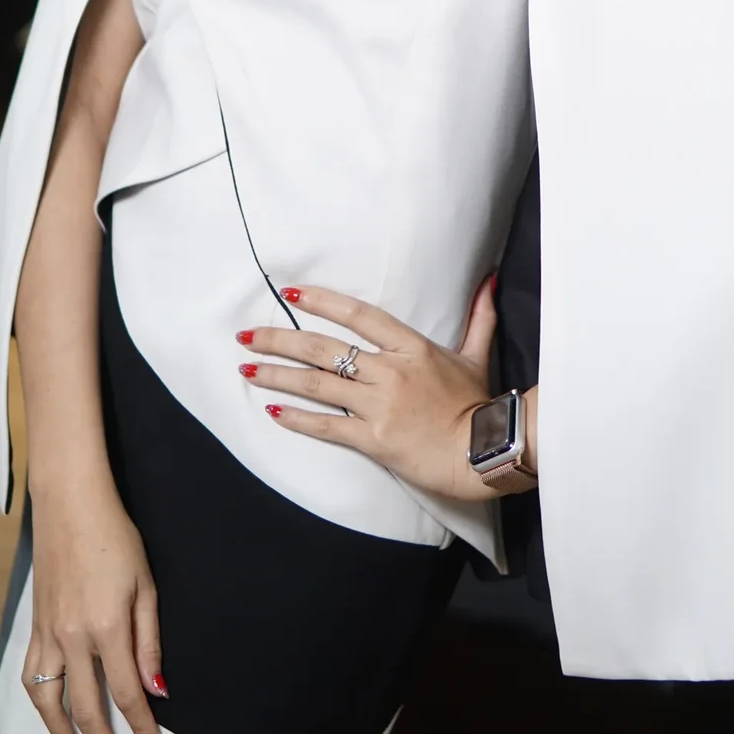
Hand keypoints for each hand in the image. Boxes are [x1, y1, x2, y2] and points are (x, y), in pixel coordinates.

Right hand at [23, 481, 167, 733]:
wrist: (70, 504)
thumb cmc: (116, 537)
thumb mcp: (146, 585)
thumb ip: (149, 640)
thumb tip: (156, 688)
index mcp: (107, 626)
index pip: (127, 692)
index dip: (140, 726)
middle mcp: (73, 637)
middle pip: (87, 708)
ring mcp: (48, 633)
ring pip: (50, 702)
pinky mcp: (34, 626)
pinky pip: (32, 678)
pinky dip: (42, 705)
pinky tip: (52, 715)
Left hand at [237, 280, 499, 503]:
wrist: (485, 452)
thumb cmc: (480, 405)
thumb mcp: (477, 355)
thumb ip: (478, 317)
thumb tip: (487, 281)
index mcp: (412, 347)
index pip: (358, 315)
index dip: (321, 302)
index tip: (289, 294)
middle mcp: (389, 371)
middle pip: (324, 348)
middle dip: (281, 340)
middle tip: (247, 336)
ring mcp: (379, 405)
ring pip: (317, 384)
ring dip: (277, 375)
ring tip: (246, 370)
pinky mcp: (374, 439)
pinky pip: (327, 426)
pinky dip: (298, 418)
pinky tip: (273, 411)